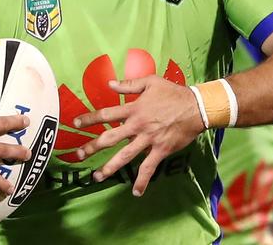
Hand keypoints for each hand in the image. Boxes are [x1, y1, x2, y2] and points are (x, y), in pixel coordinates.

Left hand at [73, 76, 204, 196]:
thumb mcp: (150, 81)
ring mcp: (148, 139)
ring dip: (110, 167)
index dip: (89, 118)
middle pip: (110, 137)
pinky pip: (149, 168)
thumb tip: (109, 83)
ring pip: (125, 155)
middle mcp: (137, 125)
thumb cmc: (173, 93)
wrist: (196, 107)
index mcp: (133, 108)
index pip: (106, 114)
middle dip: (93, 147)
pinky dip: (142, 180)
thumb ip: (128, 84)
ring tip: (97, 176)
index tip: (76, 123)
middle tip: (79, 154)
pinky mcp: (161, 150)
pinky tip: (136, 192)